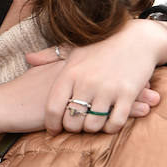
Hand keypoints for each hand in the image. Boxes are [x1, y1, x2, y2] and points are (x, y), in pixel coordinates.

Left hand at [32, 20, 166, 134]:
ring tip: (91, 124)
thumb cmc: (102, 44)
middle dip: (72, 128)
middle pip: (72, 121)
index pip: (53, 108)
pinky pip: (115, 123)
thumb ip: (49, 56)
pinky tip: (109, 123)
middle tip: (76, 127)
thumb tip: (28, 58)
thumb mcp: (74, 48)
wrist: (138, 38)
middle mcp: (87, 82)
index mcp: (70, 72)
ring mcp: (108, 89)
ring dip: (91, 128)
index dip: (52, 123)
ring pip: (93, 125)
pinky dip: (110, 127)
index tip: (54, 129)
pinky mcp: (128, 94)